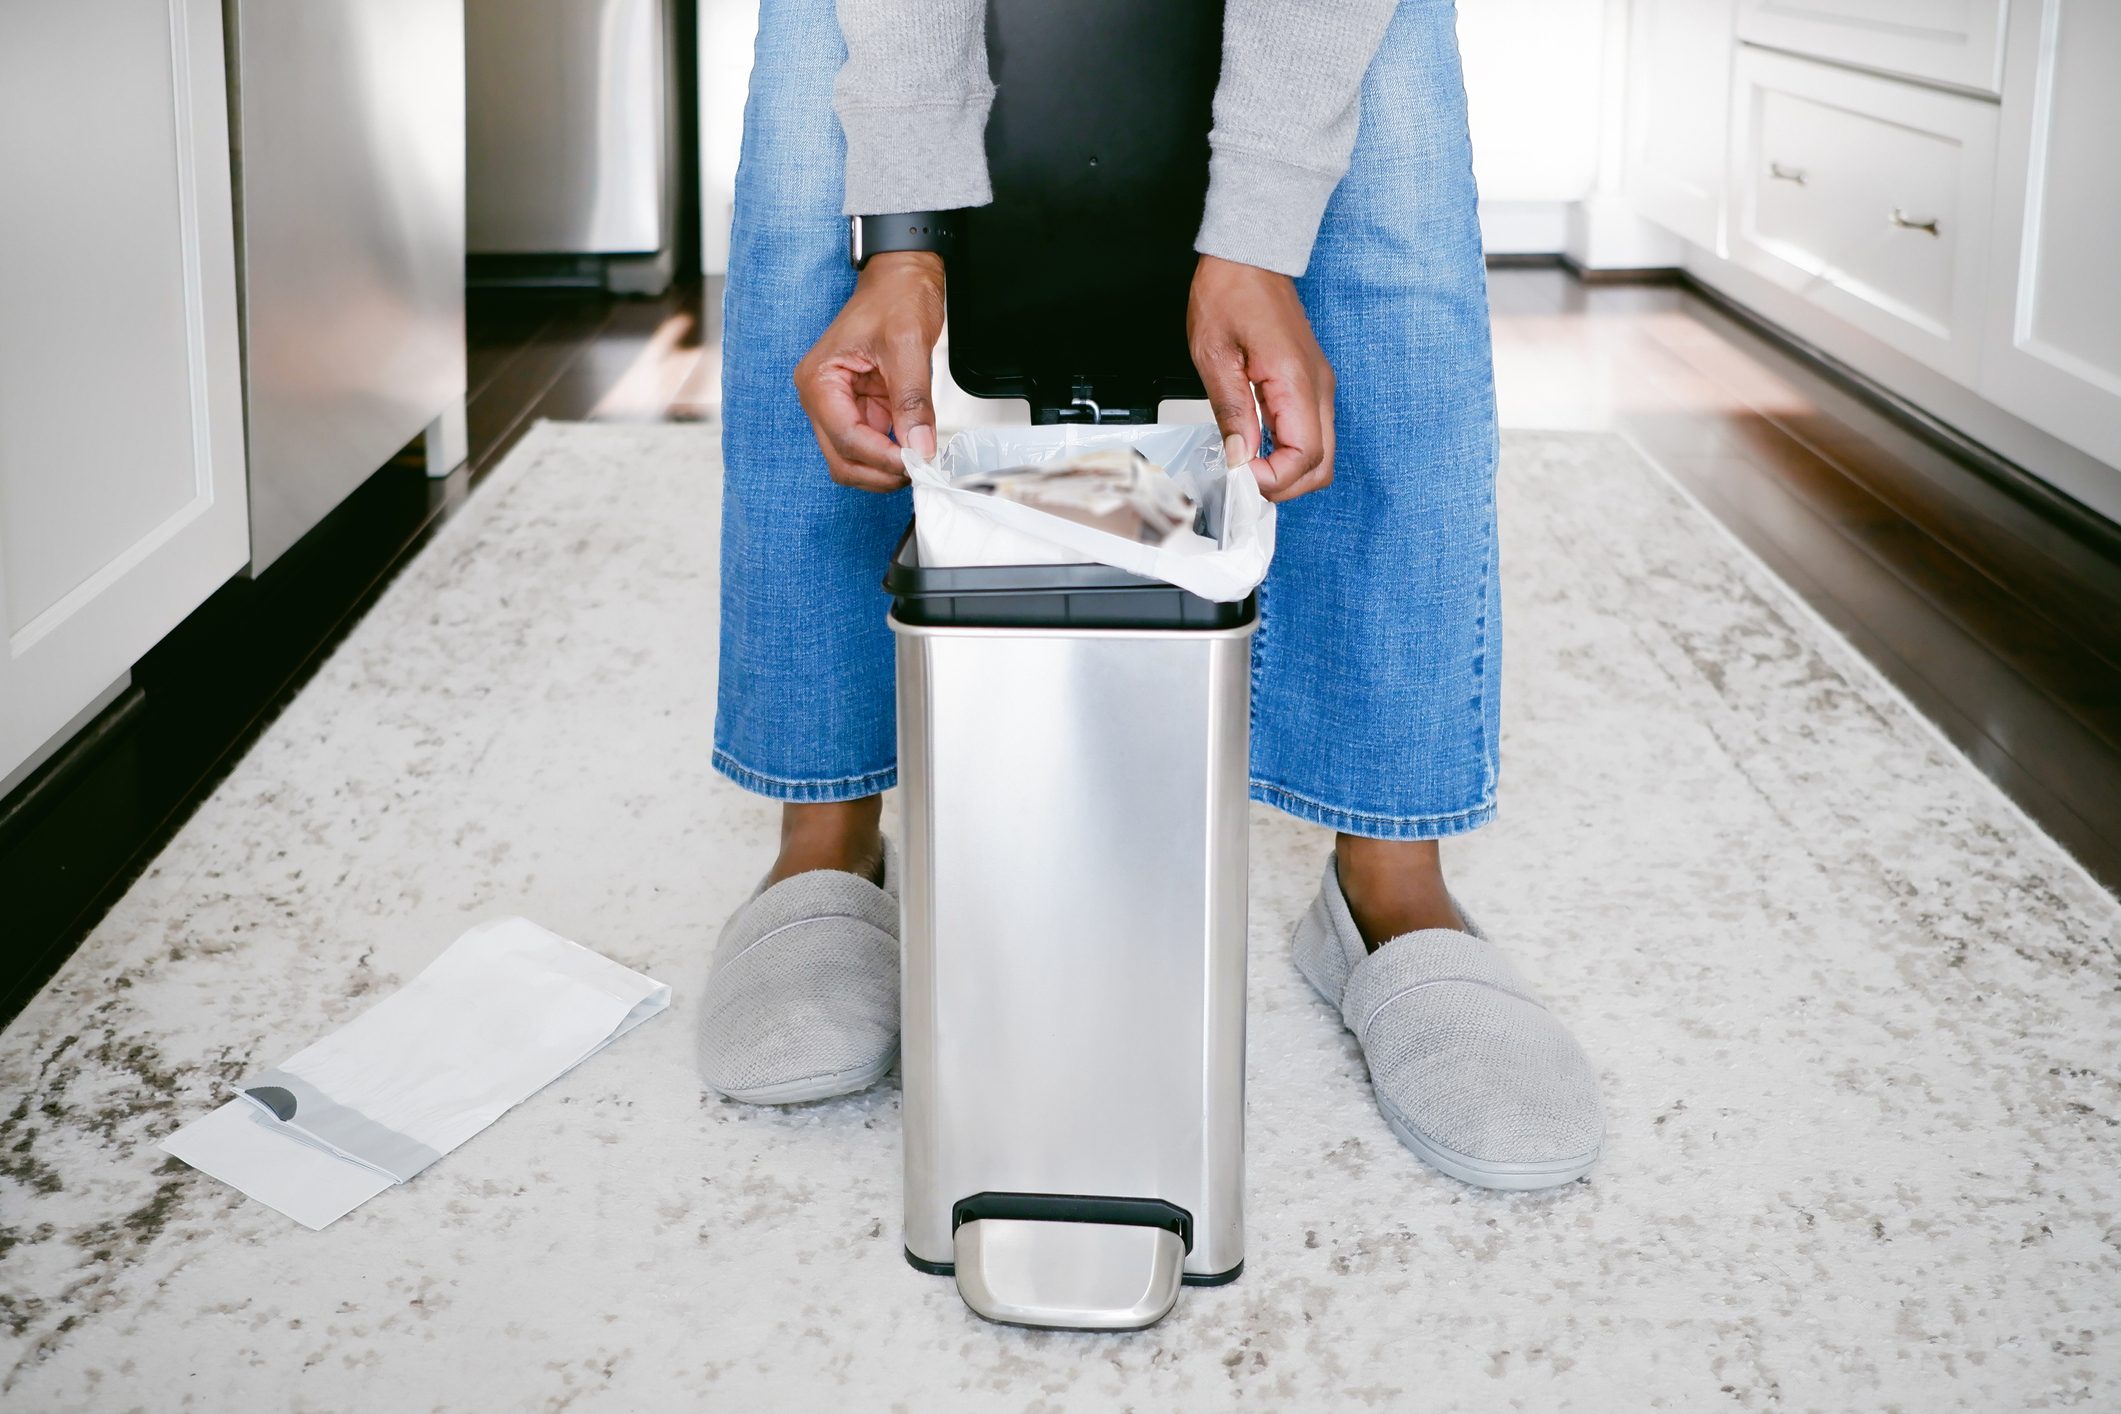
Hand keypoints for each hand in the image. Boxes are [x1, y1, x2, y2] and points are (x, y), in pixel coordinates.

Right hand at [793, 251, 945, 491]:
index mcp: (819, 380)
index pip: (845, 437)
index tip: (915, 463)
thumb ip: (912, 399)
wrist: (902, 276)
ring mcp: (842, 405)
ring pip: (855, 458)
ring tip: (919, 459)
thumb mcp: (907, 345)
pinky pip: (873, 443)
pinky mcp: (863, 406)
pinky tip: (915, 447)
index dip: (880, 457)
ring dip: (885, 466)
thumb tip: (919, 445)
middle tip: (917, 471)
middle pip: (842, 458)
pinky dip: (893, 452)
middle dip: (878, 471)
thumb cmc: (895, 296)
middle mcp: (823, 397)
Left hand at [1186, 255, 1335, 501]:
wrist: (1249, 256)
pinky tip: (1255, 446)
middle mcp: (1318, 388)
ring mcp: (1318, 387)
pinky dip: (1287, 452)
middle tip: (1242, 481)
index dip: (1271, 480)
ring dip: (1285, 472)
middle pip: (1321, 467)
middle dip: (1283, 486)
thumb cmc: (1230, 292)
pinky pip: (1310, 434)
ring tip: (1244, 465)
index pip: (1303, 458)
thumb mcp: (1215, 356)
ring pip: (1319, 455)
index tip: (1237, 476)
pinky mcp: (1310, 385)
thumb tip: (1238, 458)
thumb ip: (1231, 412)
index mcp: (1296, 382)